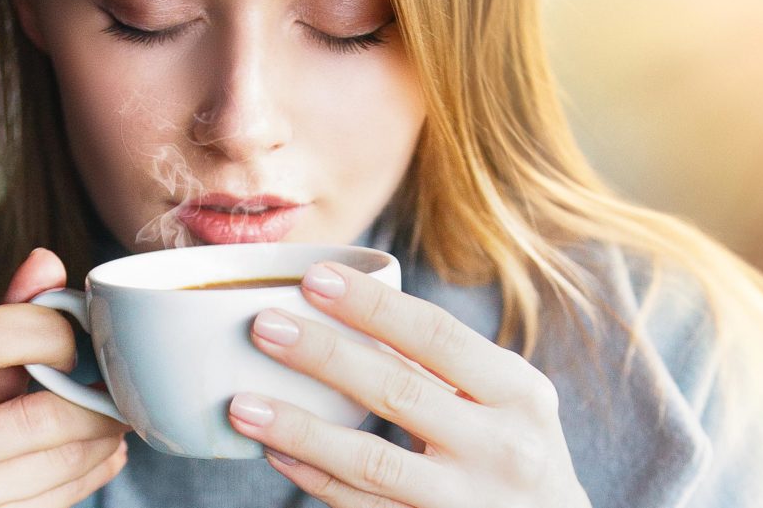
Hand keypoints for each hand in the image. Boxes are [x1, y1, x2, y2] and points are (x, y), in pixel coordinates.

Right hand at [0, 249, 130, 507]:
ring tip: (117, 420)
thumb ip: (3, 316)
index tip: (74, 341)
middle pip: (42, 415)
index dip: (49, 331)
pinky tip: (102, 453)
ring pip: (62, 462)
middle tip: (121, 389)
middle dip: (98, 402)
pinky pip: (61, 499)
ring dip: (106, 438)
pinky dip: (94, 471)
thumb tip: (47, 260)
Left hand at [229, 262, 591, 507]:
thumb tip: (352, 312)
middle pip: (397, 391)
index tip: (314, 278)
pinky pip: (363, 506)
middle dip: (324, 355)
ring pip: (370, 461)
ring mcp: (466, 499)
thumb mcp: (509, 397)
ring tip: (244, 404)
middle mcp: (500, 446)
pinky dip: (314, 479)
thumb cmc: (517, 444)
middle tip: (265, 327)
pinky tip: (275, 453)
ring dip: (301, 430)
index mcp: (519, 392)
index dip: (372, 306)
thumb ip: (448, 363)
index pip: (437, 335)